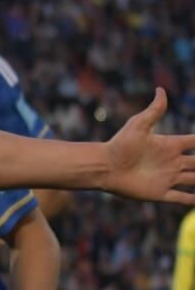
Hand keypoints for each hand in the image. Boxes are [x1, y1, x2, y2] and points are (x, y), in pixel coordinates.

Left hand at [104, 89, 194, 203]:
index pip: (194, 142)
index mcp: (169, 146)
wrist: (104, 166)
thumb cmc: (119, 144)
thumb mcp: (138, 125)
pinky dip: (192, 200)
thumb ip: (154, 111)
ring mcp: (167, 178)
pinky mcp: (159, 193)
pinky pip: (180, 198)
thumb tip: (161, 89)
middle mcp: (172, 162)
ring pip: (194, 180)